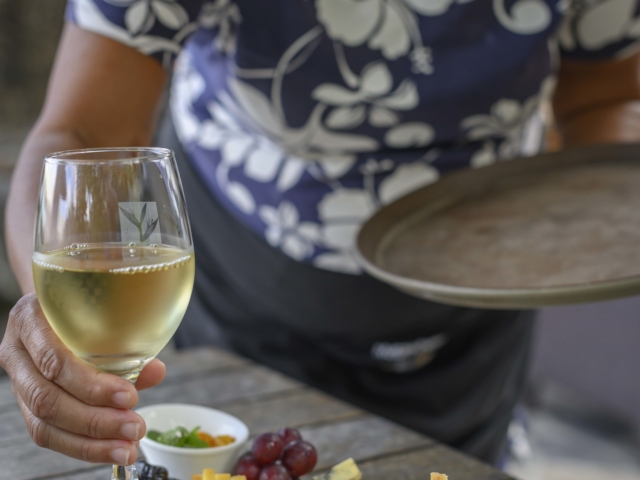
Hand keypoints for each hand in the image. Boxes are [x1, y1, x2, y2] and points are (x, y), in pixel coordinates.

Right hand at [0, 293, 165, 464]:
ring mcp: (17, 380)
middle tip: (134, 428)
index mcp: (31, 319)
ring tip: (127, 448)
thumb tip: (156, 372)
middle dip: (95, 420)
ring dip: (90, 442)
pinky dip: (82, 447)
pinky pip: (47, 433)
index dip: (91, 384)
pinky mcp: (25, 404)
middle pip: (46, 398)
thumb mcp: (103, 313)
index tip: (129, 396)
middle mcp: (17, 351)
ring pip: (43, 423)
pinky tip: (111, 449)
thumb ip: (127, 343)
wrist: (57, 307)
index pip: (54, 360)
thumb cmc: (84, 307)